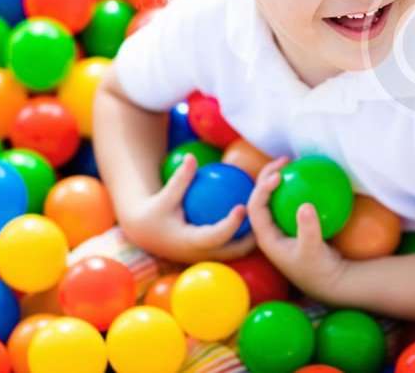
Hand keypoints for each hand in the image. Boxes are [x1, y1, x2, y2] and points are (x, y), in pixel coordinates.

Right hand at [120, 154, 255, 262]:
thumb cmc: (154, 213)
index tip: (242, 207)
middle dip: (254, 235)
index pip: (215, 236)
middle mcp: (202, 254)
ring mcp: (208, 257)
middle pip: (236, 250)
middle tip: (266, 211)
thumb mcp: (164, 197)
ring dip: (254, 236)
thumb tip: (192, 157)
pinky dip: (245, 234)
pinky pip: (233, 246)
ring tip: (269, 214)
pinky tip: (257, 214)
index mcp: (191, 242)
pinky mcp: (211, 254)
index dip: (230, 224)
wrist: (145, 233)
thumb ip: (180, 180)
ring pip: (238, 251)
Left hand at [247, 157, 348, 301]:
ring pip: (274, 198)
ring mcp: (281, 227)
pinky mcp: (293, 225)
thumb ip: (309, 230)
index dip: (262, 188)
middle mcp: (269, 230)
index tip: (280, 175)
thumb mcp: (313, 250)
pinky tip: (308, 177)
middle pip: (260, 197)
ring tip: (292, 163)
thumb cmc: (318, 269)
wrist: (329, 282)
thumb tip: (306, 205)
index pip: (255, 207)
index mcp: (266, 237)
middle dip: (268, 176)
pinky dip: (295, 188)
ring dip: (280, 179)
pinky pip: (289, 201)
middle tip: (285, 160)